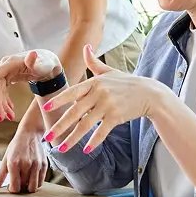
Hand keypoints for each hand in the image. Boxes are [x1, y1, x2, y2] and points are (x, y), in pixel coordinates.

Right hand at [0, 49, 62, 121]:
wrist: (47, 64)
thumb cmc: (45, 62)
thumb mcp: (42, 64)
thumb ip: (35, 61)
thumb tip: (32, 54)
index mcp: (9, 63)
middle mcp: (4, 67)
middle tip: (2, 118)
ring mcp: (5, 73)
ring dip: (2, 105)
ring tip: (10, 117)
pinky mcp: (8, 78)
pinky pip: (3, 92)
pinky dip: (6, 102)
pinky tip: (10, 111)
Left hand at [0, 127, 48, 193]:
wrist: (30, 134)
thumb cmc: (16, 147)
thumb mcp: (5, 160)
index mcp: (13, 163)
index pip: (15, 188)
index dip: (12, 189)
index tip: (11, 185)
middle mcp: (26, 164)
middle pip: (24, 188)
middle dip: (20, 187)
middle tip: (18, 180)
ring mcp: (36, 165)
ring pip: (33, 187)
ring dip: (28, 186)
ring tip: (25, 179)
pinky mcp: (44, 165)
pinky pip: (41, 182)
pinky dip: (36, 182)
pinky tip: (31, 175)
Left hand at [41, 45, 167, 153]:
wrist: (149, 93)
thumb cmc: (127, 82)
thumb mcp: (109, 71)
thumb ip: (94, 62)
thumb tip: (85, 46)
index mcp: (94, 83)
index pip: (72, 92)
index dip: (59, 99)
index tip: (46, 107)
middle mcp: (99, 94)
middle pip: (75, 112)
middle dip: (60, 126)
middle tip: (47, 136)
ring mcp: (108, 106)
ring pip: (86, 125)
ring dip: (72, 138)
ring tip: (62, 149)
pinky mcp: (116, 117)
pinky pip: (102, 131)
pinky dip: (94, 141)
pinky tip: (86, 150)